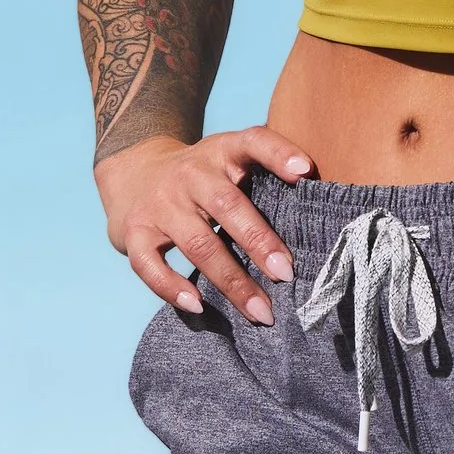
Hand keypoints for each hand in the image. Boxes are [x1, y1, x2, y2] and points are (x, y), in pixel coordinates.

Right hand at [95, 126, 313, 324]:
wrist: (133, 171)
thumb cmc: (201, 176)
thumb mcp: (228, 159)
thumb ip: (264, 176)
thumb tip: (320, 215)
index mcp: (221, 151)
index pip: (252, 142)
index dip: (279, 153)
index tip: (306, 171)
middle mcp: (190, 174)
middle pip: (227, 205)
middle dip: (258, 241)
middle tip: (287, 274)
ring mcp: (160, 204)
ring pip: (197, 243)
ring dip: (231, 281)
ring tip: (261, 311)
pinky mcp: (134, 233)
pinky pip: (150, 265)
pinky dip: (172, 287)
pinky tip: (198, 305)